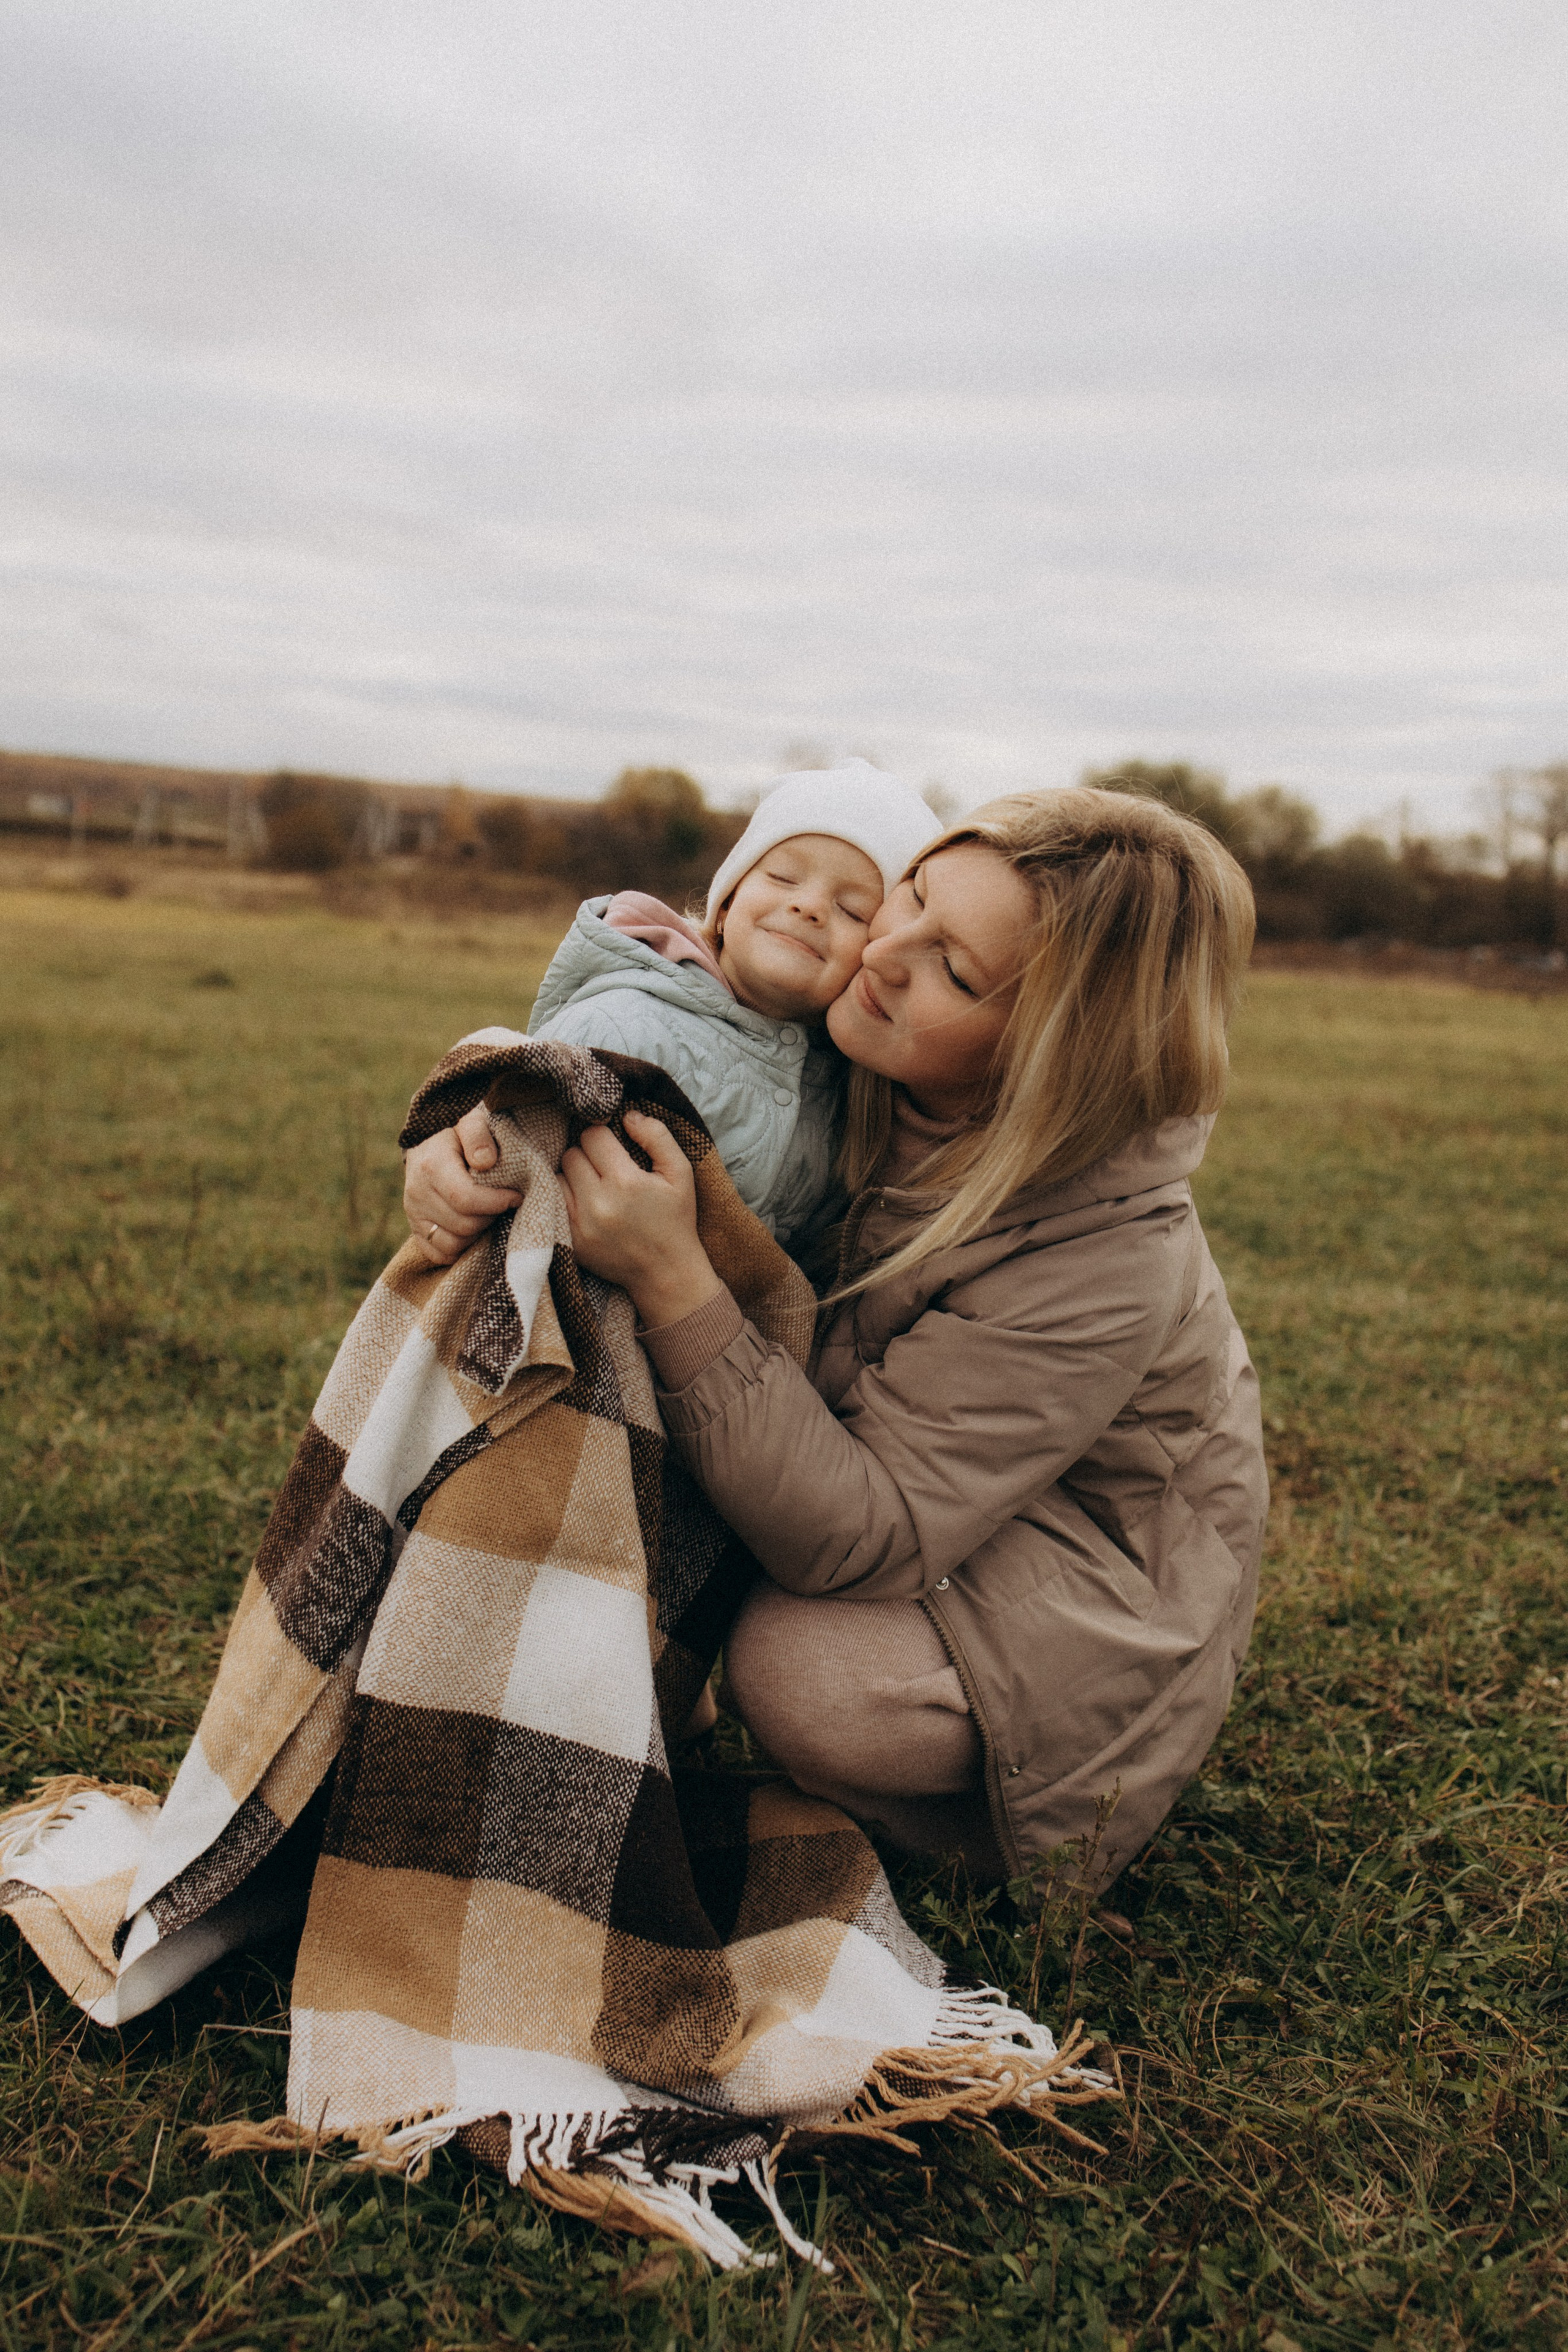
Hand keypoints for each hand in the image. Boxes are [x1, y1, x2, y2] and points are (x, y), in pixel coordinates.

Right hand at [403, 1104, 522, 1264]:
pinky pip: (439, 1254)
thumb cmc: (458, 1132)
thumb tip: (486, 1162)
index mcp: (431, 1165)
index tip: (516, 1195)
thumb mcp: (470, 1121)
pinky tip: (474, 1229)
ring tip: (488, 1214)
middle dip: (491, 1217)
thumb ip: (478, 1135)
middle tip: (503, 1204)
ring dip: (477, 1234)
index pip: (465, 1198)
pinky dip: (460, 1248)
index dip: (497, 1202)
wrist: (429, 1141)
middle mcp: (417, 1192)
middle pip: (463, 1225)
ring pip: (452, 1244)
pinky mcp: (415, 1228)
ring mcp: (413, 1213)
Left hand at [559, 1110, 721, 1328]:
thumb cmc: (675, 1219)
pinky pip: (552, 1202)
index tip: (613, 1147)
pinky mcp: (569, 1240)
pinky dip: (566, 1197)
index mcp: (626, 1182)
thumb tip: (628, 1114)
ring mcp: (579, 1224)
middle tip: (606, 1168)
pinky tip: (585, 1202)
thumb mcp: (681, 1173)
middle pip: (571, 1154)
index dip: (603, 1136)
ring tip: (594, 1186)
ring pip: (557, 1176)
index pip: (592, 1135)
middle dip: (588, 1155)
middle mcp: (598, 1203)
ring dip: (573, 1176)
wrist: (665, 1272)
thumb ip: (657, 1136)